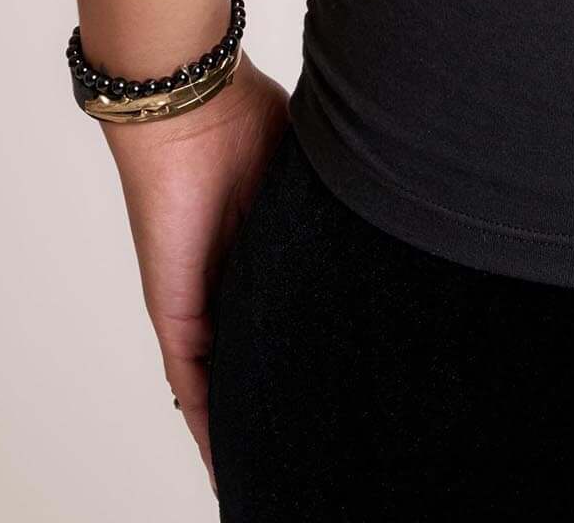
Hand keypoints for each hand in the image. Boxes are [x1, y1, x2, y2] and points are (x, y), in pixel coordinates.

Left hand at [98, 50, 290, 491]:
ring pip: (220, 381)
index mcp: (259, 247)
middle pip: (251, 353)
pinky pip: (191, 384)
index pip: (279, 313)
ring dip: (240, 424)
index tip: (330, 383)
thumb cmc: (245, 114)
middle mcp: (227, 280)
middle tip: (311, 441)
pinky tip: (227, 464)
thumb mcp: (307, 164)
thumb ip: (333, 192)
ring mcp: (199, 299)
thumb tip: (395, 194)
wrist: (191, 104)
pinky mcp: (178, 312)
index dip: (299, 347)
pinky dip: (208, 427)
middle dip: (273, 395)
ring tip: (268, 469)